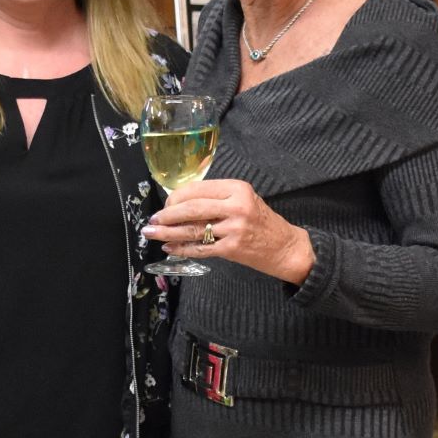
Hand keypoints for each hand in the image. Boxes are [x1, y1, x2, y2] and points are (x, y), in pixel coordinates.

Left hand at [146, 179, 315, 284]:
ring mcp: (234, 228)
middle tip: (152, 220)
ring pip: (193, 229)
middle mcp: (236, 206)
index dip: (176, 197)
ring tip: (152, 234)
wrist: (285, 247)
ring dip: (168, 233)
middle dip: (167, 214)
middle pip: (192, 208)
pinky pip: (200, 248)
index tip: (165, 203)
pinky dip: (182, 248)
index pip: (198, 189)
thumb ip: (218, 198)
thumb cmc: (262, 222)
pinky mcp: (231, 248)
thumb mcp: (245, 200)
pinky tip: (170, 248)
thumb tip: (180, 203)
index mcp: (237, 188)